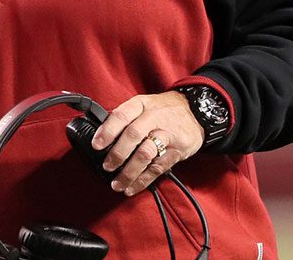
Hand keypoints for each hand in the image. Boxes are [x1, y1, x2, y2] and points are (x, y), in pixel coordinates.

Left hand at [90, 91, 204, 196]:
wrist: (196, 111)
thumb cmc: (163, 110)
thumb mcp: (144, 104)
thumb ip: (125, 118)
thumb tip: (100, 135)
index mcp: (142, 104)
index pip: (122, 115)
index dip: (107, 130)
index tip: (97, 145)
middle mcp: (154, 117)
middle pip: (133, 135)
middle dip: (117, 154)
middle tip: (107, 167)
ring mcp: (167, 134)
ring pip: (145, 154)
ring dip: (129, 172)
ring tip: (117, 184)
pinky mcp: (177, 151)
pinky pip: (158, 168)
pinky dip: (143, 180)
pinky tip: (132, 188)